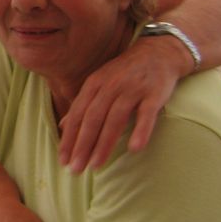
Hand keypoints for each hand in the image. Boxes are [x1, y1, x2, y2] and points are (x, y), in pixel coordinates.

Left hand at [58, 37, 179, 173]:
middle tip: (76, 169)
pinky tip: (134, 149)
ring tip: (96, 165)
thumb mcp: (99, 83)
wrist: (158, 52)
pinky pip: (147, 114)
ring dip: (104, 144)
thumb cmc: (124, 73)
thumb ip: (82, 105)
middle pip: (93, 119)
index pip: (78, 115)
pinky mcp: (154, 93)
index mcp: (94, 84)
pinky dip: (141, 131)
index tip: (63, 160)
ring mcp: (132, 89)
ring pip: (115, 119)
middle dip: (82, 145)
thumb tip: (62, 127)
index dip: (69, 138)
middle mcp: (110, 86)